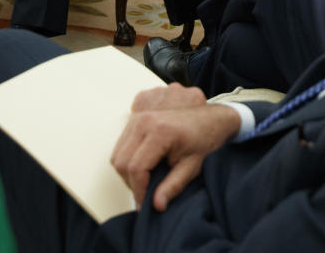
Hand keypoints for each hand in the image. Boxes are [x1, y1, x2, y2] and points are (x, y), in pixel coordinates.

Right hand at [110, 83, 240, 210]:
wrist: (207, 120)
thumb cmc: (202, 140)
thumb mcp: (192, 167)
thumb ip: (173, 186)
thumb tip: (156, 205)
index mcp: (160, 132)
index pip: (136, 167)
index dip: (138, 190)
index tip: (145, 203)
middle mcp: (145, 122)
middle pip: (122, 162)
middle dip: (131, 183)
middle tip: (146, 194)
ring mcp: (137, 118)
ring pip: (117, 156)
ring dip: (127, 174)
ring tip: (145, 181)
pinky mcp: (134, 120)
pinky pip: (119, 147)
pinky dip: (126, 162)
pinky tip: (143, 168)